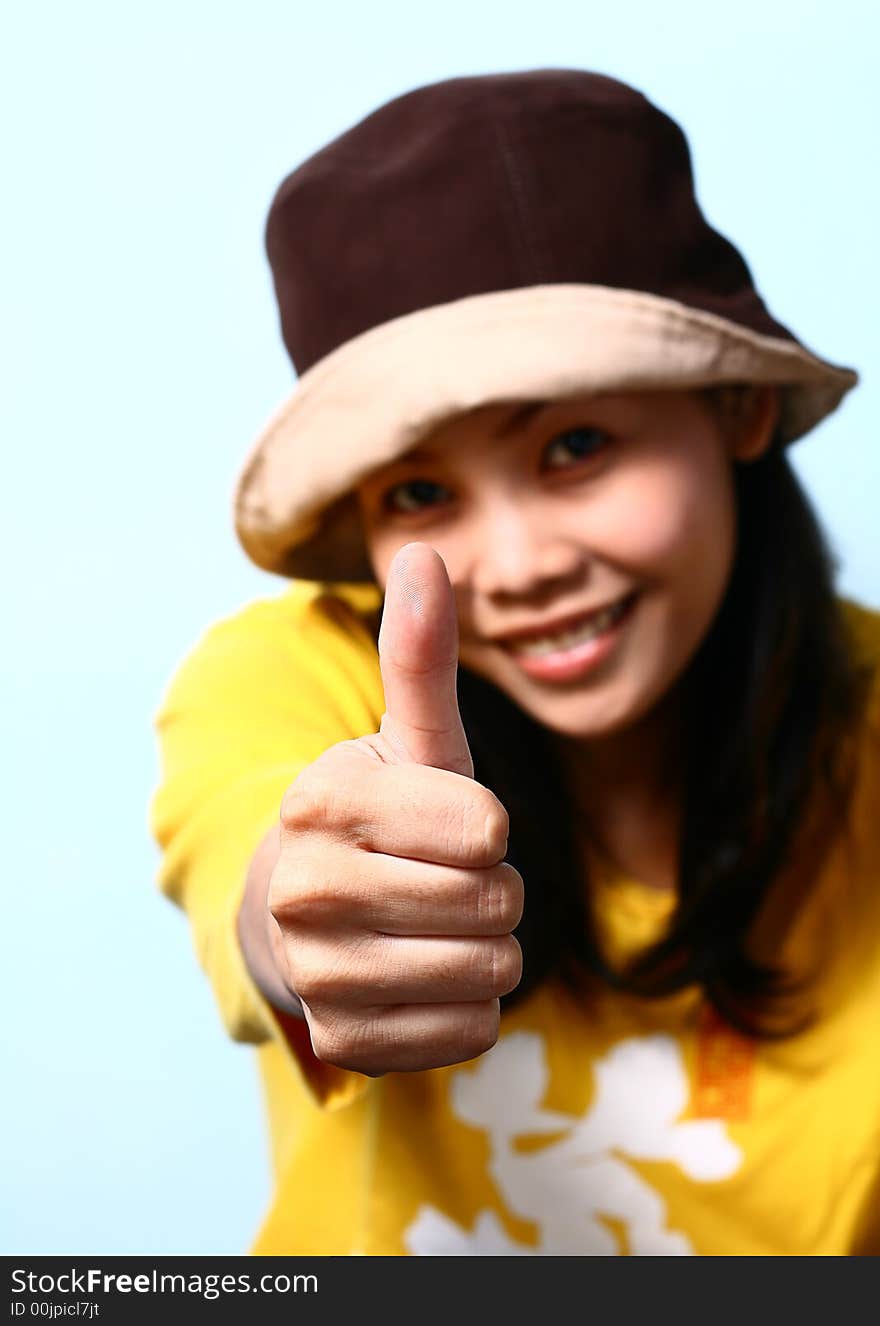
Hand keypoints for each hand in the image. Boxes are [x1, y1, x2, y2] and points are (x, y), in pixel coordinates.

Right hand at [267, 542, 522, 1075]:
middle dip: (492, 891)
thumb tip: (427, 548)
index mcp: (322, 803)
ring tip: (431, 925)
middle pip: (495, 903)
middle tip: (438, 878)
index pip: (487, 829)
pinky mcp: (344, 1042)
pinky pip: (472, 1033)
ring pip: (492, 974)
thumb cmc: (379, 818)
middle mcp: (305, 891)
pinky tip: (423, 977)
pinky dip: (469, 1008)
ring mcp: (319, 975)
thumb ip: (420, 656)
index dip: (485, 828)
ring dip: (486, 949)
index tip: (438, 824)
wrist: (304, 913)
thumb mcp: (406, 739)